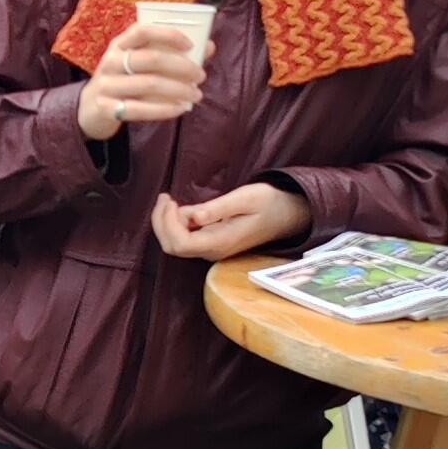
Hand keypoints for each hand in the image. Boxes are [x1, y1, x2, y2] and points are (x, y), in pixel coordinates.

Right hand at [75, 17, 208, 141]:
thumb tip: (209, 46)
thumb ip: (170, 53)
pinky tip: (180, 109)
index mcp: (119, 44)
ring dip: (178, 89)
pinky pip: (139, 109)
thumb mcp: (138, 62)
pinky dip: (163, 109)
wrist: (90, 108)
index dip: (168, 34)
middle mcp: (111, 61)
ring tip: (196, 94)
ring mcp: (107, 85)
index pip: (143, 30)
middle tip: (200, 75)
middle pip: (151, 59)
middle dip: (181, 67)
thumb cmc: (124, 79)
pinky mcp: (106, 108)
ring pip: (148, 84)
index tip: (191, 44)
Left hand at [150, 184, 308, 259]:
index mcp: (219, 242)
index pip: (179, 243)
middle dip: (160, 222)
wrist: (287, 215)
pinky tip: (179, 208)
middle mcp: (212, 251)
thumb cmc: (268, 203)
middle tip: (165, 196)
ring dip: (165, 223)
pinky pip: (184, 240)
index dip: (167, 223)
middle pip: (171, 246)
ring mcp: (211, 250)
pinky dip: (174, 224)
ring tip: (169, 199)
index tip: (170, 200)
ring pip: (175, 244)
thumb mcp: (245, 198)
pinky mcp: (211, 244)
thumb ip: (217, 209)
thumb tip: (192, 217)